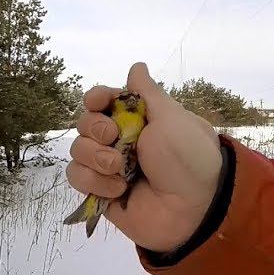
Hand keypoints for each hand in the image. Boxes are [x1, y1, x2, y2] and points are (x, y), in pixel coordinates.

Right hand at [66, 62, 223, 252]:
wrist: (195, 208)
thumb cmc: (188, 156)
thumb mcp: (171, 117)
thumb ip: (147, 92)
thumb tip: (137, 67)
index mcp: (138, 119)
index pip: (102, 101)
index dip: (96, 99)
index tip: (98, 102)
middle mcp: (121, 141)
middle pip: (85, 124)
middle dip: (95, 128)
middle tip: (115, 137)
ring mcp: (110, 169)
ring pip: (78, 151)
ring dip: (95, 157)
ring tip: (120, 169)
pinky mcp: (102, 194)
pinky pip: (78, 178)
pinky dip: (94, 181)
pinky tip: (119, 190)